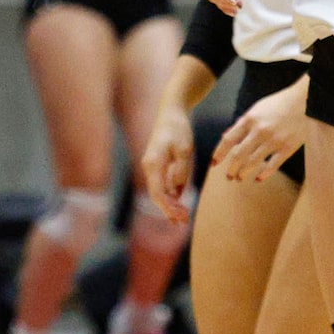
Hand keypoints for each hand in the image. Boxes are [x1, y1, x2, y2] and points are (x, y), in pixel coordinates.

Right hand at [138, 104, 195, 221]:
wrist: (171, 112)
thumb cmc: (177, 128)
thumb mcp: (184, 149)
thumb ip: (181, 170)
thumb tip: (178, 190)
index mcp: (153, 164)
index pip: (158, 193)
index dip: (168, 208)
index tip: (180, 217)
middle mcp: (149, 167)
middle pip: (157, 195)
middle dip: (169, 210)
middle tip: (184, 221)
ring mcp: (152, 167)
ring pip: (159, 192)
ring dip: (171, 205)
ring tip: (184, 217)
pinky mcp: (158, 166)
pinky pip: (163, 185)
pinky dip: (171, 196)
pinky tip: (180, 203)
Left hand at [213, 81, 310, 182]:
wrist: (305, 100)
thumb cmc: (278, 104)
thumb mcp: (256, 109)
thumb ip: (241, 124)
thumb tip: (226, 137)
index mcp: (250, 119)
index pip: (229, 140)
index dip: (219, 153)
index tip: (214, 163)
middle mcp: (260, 131)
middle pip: (239, 154)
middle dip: (231, 168)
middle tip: (228, 176)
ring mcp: (274, 140)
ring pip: (254, 162)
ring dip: (244, 172)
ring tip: (239, 178)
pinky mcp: (288, 147)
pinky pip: (273, 165)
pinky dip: (264, 174)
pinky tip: (258, 179)